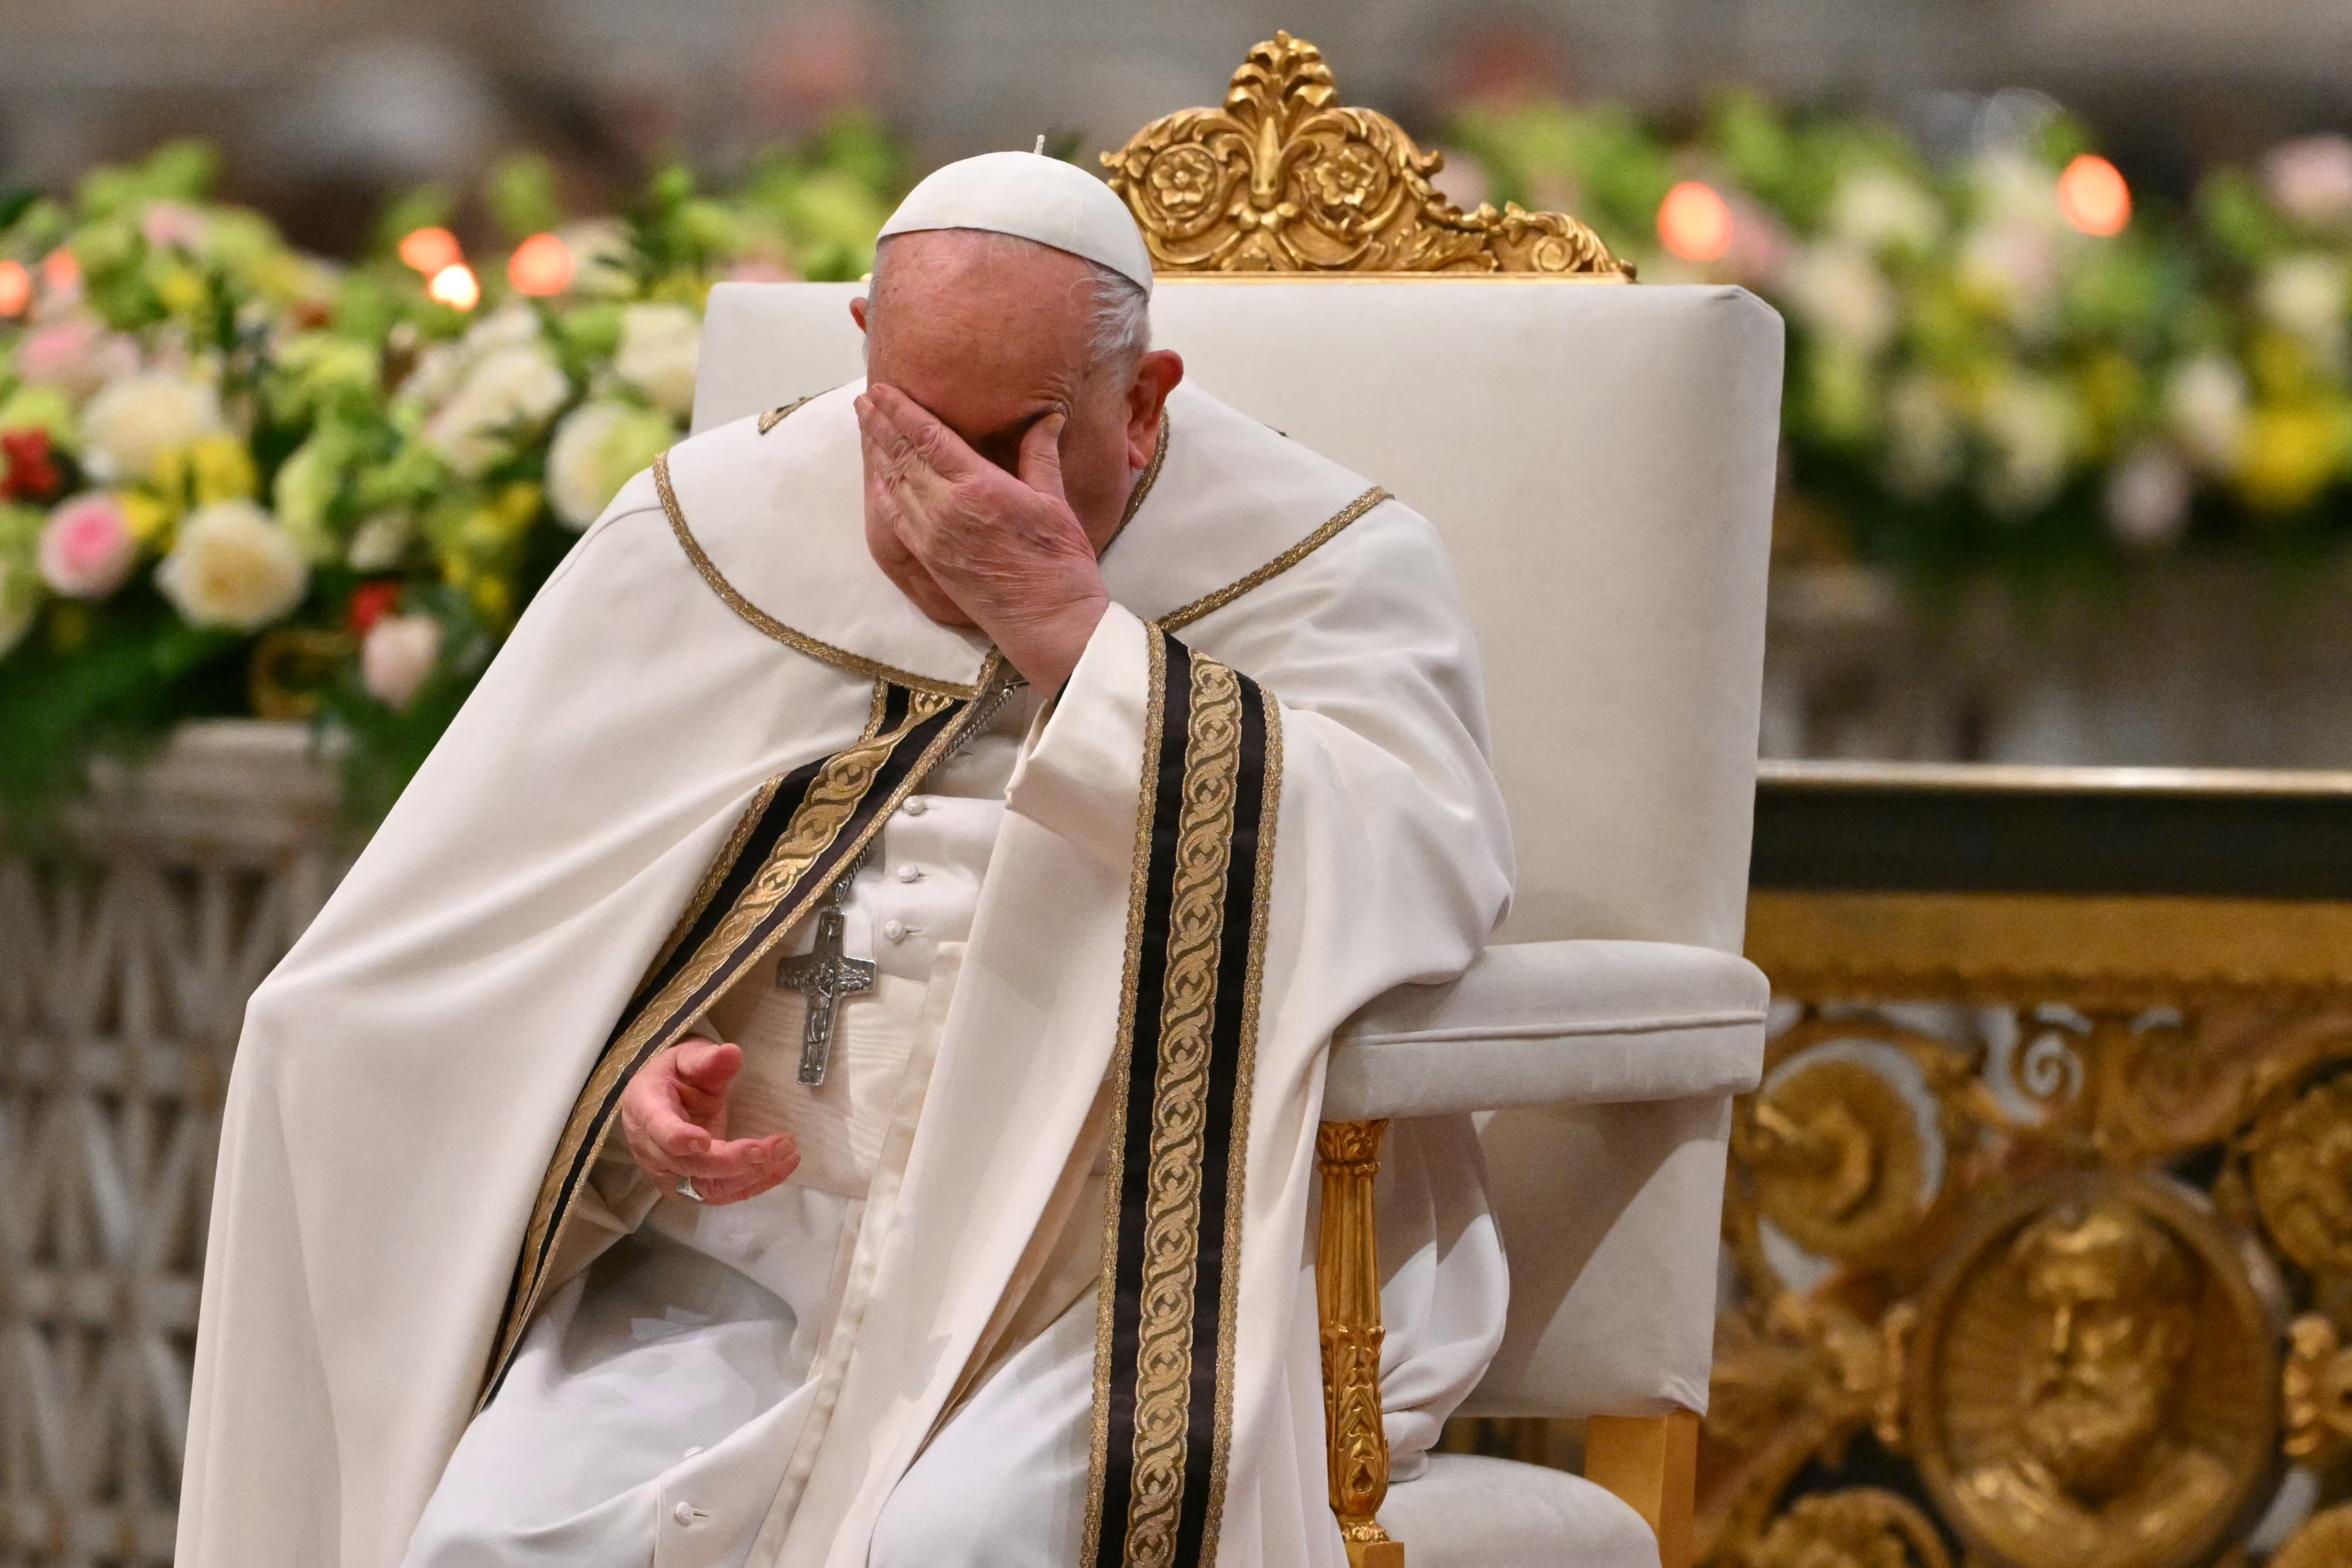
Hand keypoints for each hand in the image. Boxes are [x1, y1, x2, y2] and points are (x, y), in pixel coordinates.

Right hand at [617, 1040, 797, 1204]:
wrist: (663, 1100)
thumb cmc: (674, 1076)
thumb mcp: (687, 1058)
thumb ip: (706, 1059)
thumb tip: (732, 1053)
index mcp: (646, 1108)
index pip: (658, 1129)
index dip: (679, 1138)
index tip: (705, 1139)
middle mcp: (652, 1149)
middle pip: (689, 1166)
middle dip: (731, 1160)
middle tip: (767, 1148)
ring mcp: (670, 1173)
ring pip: (708, 1188)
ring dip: (750, 1175)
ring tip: (786, 1153)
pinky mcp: (690, 1186)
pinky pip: (723, 1193)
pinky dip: (756, 1182)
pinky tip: (784, 1165)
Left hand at [856, 384, 1109, 690]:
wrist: (1049, 620)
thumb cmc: (1060, 561)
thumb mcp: (1054, 500)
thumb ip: (1041, 455)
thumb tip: (1048, 417)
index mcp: (978, 486)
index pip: (927, 436)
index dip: (900, 409)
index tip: (881, 389)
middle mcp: (946, 508)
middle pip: (902, 455)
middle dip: (879, 425)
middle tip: (864, 400)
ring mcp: (933, 535)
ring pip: (894, 483)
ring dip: (877, 453)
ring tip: (866, 427)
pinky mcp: (930, 559)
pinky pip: (895, 517)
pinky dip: (882, 491)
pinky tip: (877, 477)